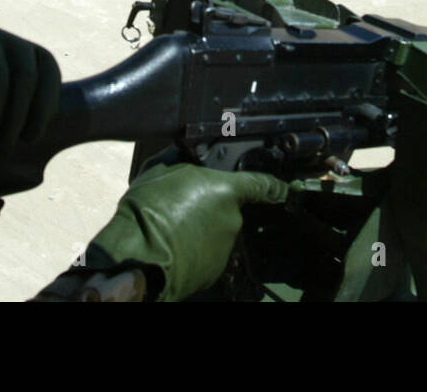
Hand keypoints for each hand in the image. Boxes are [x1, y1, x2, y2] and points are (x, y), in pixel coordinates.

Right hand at [82, 163, 290, 301]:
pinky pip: (207, 254)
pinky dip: (195, 251)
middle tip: (181, 207)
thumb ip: (185, 161)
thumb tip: (188, 155)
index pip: (262, 185)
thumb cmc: (150, 209)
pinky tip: (174, 246)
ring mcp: (226, 247)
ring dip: (201, 229)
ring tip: (172, 228)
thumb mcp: (162, 169)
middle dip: (210, 207)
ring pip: (216, 233)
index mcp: (226, 190)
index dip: (277, 187)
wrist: (139, 256)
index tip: (287, 191)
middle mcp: (233, 219)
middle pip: (228, 209)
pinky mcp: (214, 271)